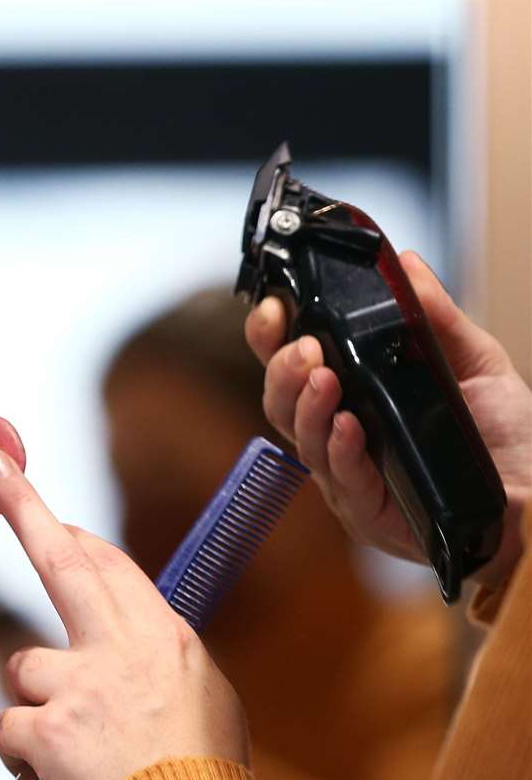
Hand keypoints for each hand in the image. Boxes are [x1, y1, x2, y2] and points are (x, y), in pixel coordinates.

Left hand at [0, 449, 248, 779]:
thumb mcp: (204, 705)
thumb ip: (156, 668)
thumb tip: (122, 655)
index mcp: (169, 639)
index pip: (115, 567)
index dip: (77, 539)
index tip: (56, 518)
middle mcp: (124, 647)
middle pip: (62, 559)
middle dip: (23, 503)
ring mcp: (82, 683)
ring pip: (24, 665)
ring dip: (36, 703)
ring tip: (76, 753)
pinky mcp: (47, 727)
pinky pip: (7, 724)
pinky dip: (19, 754)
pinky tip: (49, 778)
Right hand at [246, 251, 531, 592]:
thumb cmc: (507, 440)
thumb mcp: (476, 364)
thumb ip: (436, 317)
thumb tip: (405, 264)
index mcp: (354, 398)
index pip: (293, 366)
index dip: (272, 338)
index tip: (275, 310)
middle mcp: (340, 438)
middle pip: (279, 404)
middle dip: (281, 370)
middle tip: (304, 347)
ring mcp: (348, 479)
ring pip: (301, 442)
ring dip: (305, 405)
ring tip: (323, 377)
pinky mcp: (370, 515)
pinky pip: (341, 481)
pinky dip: (339, 450)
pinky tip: (349, 426)